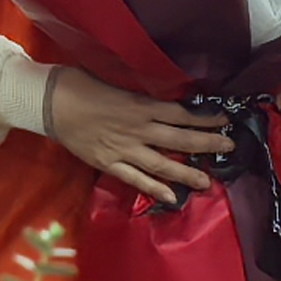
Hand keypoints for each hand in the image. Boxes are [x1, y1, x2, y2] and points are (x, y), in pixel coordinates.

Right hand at [49, 69, 234, 205]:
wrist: (51, 101)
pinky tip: (172, 198)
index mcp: (142, 105)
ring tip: (207, 181)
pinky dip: (154, 188)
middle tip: (229, 147)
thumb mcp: (119, 83)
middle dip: (207, 143)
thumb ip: (143, 96)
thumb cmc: (83, 84)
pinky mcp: (108, 163)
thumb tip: (164, 100)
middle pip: (180, 139)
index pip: (182, 114)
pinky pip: (135, 179)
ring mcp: (124, 149)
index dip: (206, 118)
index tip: (225, 120)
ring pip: (162, 163)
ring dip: (186, 173)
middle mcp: (138, 129)